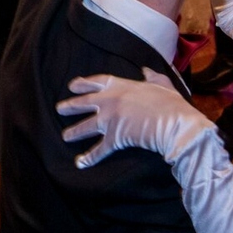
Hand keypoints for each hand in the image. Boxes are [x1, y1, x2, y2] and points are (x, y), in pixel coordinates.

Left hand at [56, 68, 216, 166]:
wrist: (173, 123)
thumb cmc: (170, 102)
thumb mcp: (162, 83)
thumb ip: (151, 76)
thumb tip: (146, 70)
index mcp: (120, 86)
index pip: (96, 82)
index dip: (83, 83)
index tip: (72, 86)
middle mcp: (109, 102)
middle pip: (84, 103)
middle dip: (71, 106)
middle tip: (60, 109)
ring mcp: (109, 120)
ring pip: (86, 126)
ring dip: (74, 132)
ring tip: (65, 136)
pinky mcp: (114, 138)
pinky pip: (99, 149)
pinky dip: (89, 157)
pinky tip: (80, 162)